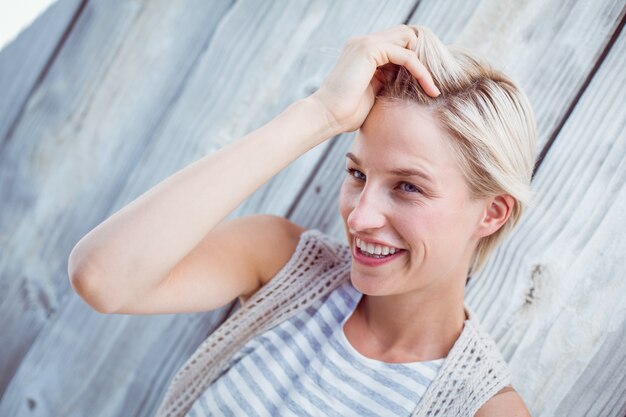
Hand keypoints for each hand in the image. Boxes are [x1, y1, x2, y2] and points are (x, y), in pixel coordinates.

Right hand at [309, 25, 439, 133]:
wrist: (327, 116)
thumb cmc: (347, 113)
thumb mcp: (374, 92)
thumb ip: (389, 81)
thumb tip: (411, 82)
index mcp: (363, 52)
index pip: (398, 44)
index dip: (416, 61)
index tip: (429, 84)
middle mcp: (363, 42)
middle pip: (406, 36)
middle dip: (423, 56)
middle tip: (433, 82)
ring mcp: (366, 43)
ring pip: (409, 40)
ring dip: (425, 63)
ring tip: (433, 87)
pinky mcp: (370, 50)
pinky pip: (407, 55)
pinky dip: (421, 71)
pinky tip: (429, 88)